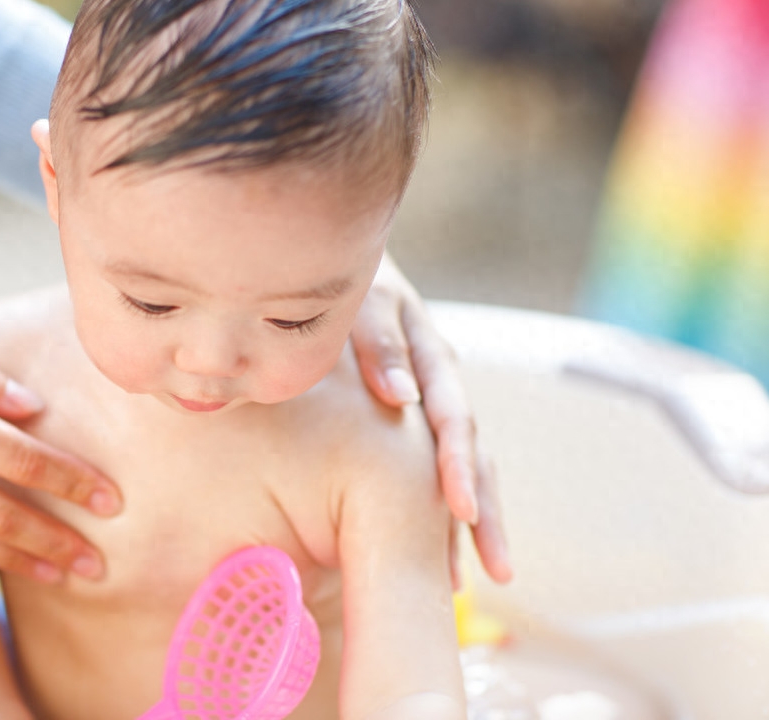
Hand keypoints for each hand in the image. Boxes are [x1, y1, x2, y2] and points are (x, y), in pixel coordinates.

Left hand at [348, 255, 511, 583]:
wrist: (343, 265)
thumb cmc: (346, 285)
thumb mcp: (363, 301)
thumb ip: (378, 343)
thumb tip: (400, 398)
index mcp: (430, 354)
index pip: (452, 417)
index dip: (456, 465)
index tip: (459, 509)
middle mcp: (443, 382)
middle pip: (473, 453)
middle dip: (483, 511)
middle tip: (496, 568)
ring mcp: (437, 399)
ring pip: (469, 463)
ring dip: (479, 518)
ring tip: (492, 574)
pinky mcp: (422, 412)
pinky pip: (444, 462)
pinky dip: (453, 503)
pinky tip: (455, 549)